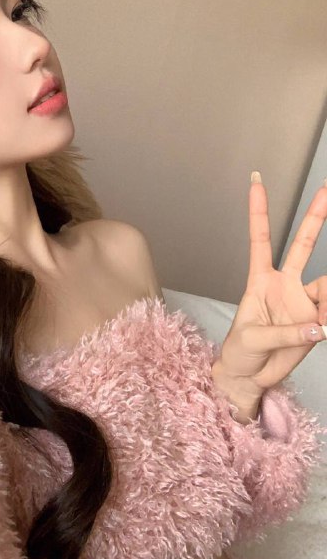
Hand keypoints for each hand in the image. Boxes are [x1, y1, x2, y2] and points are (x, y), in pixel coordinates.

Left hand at [214, 174, 326, 400]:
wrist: (250, 376)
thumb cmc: (241, 352)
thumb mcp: (251, 340)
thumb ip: (283, 334)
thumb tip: (318, 328)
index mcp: (259, 280)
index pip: (259, 240)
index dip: (258, 211)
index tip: (256, 182)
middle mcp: (283, 284)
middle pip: (301, 244)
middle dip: (316, 217)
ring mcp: (302, 301)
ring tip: (322, 323)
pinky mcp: (316, 320)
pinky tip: (324, 330)